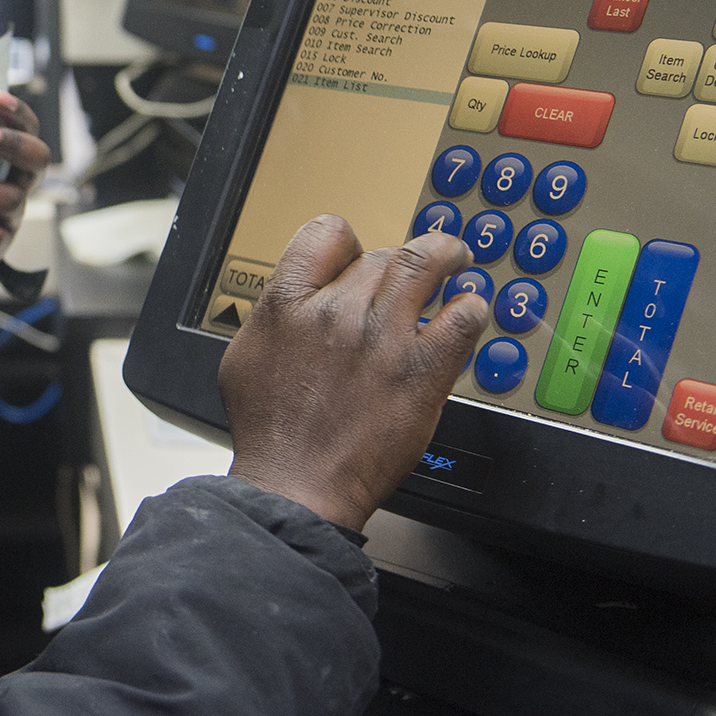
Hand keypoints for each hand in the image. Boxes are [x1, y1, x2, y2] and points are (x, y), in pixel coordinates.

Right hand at [217, 216, 489, 531]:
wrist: (297, 483)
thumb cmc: (270, 431)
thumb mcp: (244, 356)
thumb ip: (273, 315)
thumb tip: (292, 298)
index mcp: (289, 302)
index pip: (327, 232)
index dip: (349, 240)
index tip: (360, 254)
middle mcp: (337, 311)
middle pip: (381, 255)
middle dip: (398, 262)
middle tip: (412, 272)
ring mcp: (382, 338)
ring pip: (425, 264)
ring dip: (446, 255)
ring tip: (456, 259)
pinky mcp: (421, 371)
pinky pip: (461, 319)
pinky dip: (471, 307)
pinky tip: (469, 310)